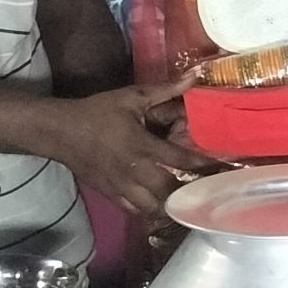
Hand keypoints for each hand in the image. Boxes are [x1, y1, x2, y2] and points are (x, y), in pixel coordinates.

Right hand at [51, 80, 211, 214]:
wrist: (60, 131)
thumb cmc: (97, 112)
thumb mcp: (131, 96)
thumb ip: (164, 90)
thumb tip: (193, 76)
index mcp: (142, 146)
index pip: (182, 160)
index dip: (206, 166)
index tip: (227, 170)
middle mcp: (135, 170)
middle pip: (170, 192)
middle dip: (192, 193)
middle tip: (211, 191)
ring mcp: (121, 186)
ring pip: (153, 208)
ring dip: (171, 206)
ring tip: (188, 202)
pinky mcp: (110, 194)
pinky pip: (135, 211)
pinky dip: (151, 210)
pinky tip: (162, 206)